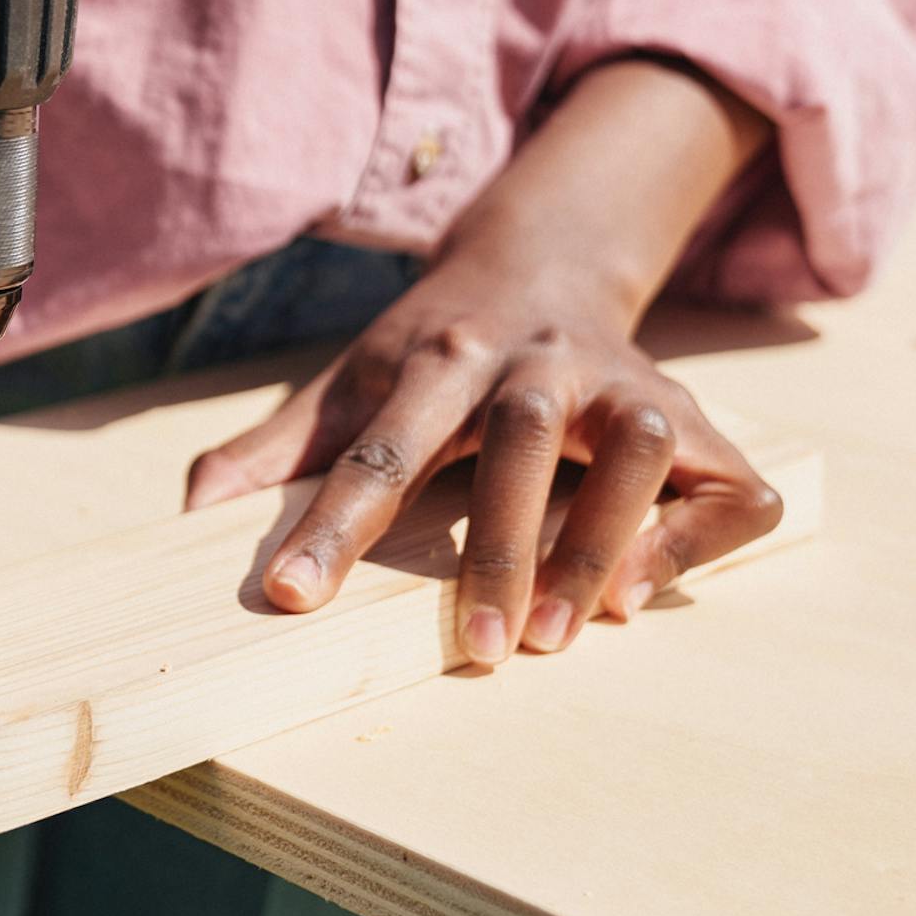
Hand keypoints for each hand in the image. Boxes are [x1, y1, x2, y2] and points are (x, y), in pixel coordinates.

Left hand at [185, 60, 782, 664]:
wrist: (541, 262)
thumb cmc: (431, 349)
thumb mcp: (347, 381)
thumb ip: (274, 448)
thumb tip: (191, 512)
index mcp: (438, 356)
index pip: (379, 445)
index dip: (334, 523)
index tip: (292, 599)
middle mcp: (537, 361)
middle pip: (520, 439)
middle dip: (501, 544)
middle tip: (477, 653)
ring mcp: (624, 382)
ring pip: (637, 444)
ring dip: (605, 538)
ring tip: (559, 634)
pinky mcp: (695, 417)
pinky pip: (724, 482)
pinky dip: (693, 538)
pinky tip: (637, 593)